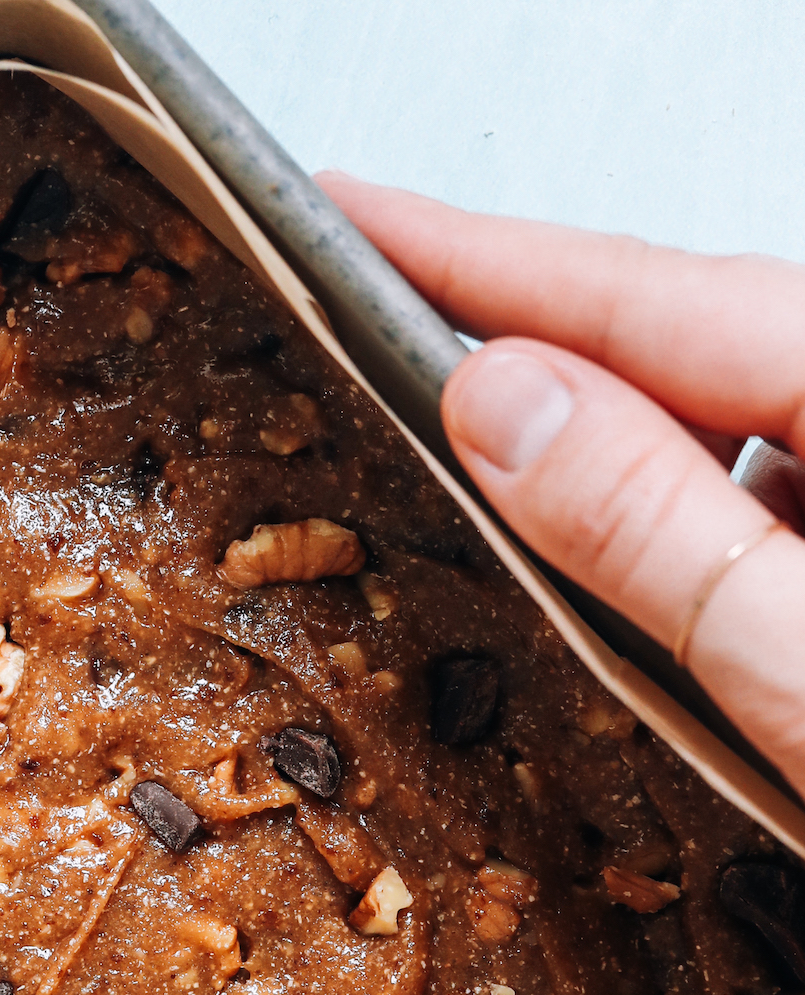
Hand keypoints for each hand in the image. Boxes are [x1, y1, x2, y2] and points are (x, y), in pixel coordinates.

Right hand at [320, 174, 804, 799]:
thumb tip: (499, 406)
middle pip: (675, 345)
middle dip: (519, 343)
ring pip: (709, 427)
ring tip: (458, 457)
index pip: (646, 296)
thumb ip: (652, 526)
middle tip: (361, 322)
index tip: (348, 217)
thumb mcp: (798, 662)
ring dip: (594, 454)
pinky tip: (606, 571)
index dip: (479, 260)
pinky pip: (751, 500)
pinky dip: (666, 522)